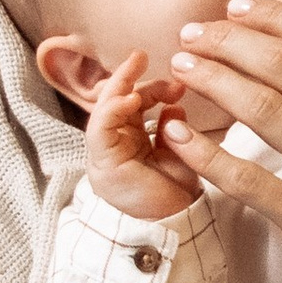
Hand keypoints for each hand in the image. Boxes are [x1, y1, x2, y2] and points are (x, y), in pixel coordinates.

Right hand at [78, 53, 199, 222]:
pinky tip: (131, 98)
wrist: (173, 226)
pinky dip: (113, 110)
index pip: (135, 102)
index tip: (176, 78)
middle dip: (128, 76)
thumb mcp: (180, 153)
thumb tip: (174, 107)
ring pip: (104, 109)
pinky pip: (100, 128)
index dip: (151, 86)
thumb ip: (175, 129)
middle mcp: (117, 142)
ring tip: (135, 68)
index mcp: (134, 138)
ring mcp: (106, 152)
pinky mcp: (102, 161)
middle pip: (117, 100)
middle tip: (143, 55)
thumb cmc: (175, 195)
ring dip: (119, 86)